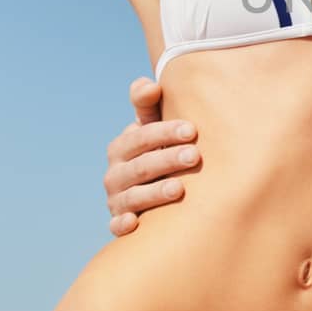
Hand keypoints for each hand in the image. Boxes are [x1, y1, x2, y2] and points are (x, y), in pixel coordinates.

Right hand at [104, 77, 200, 236]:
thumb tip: (147, 84)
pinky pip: (117, 226)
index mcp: (123, 146)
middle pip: (141, 165)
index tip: (192, 129)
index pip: (141, 136)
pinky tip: (134, 223)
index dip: (164, 131)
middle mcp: (116, 172)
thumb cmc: (158, 152)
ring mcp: (117, 199)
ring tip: (179, 188)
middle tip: (195, 155)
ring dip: (154, 192)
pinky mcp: (119, 223)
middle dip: (167, 159)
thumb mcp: (153, 129)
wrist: (151, 193)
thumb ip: (149, 106)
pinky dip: (122, 224)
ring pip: (133, 196)